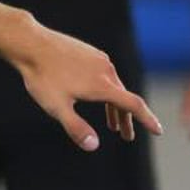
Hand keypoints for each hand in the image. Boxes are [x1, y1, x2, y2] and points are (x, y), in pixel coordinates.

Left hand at [15, 21, 161, 149]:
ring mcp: (99, 59)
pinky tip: (96, 96)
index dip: (147, 119)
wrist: (31, 44)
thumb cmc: (42, 77)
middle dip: (127, 119)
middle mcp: (106, 70)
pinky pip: (105, 75)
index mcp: (102, 85)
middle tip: (126, 136)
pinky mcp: (91, 53)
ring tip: (112, 124)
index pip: (133, 105)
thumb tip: (93, 146)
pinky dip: (106, 91)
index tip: (158, 130)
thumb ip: (76, 127)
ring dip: (115, 107)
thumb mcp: (57, 107)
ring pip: (114, 86)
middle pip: (124, 98)